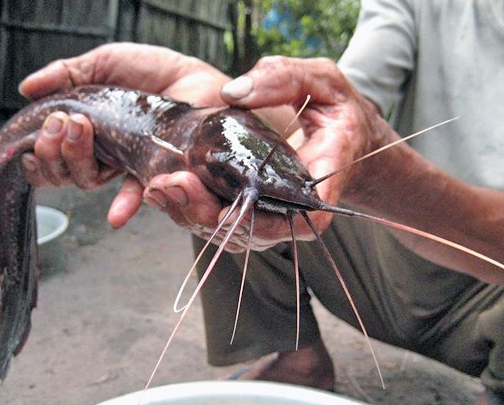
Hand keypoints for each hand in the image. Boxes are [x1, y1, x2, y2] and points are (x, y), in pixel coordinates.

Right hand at [19, 42, 230, 227]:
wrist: (193, 75)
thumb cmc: (150, 71)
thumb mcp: (103, 63)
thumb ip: (67, 74)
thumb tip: (26, 88)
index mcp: (84, 130)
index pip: (50, 153)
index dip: (37, 151)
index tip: (37, 130)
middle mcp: (100, 152)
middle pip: (63, 171)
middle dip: (52, 149)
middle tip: (62, 120)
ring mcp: (123, 163)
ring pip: (88, 180)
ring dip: (75, 159)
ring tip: (81, 128)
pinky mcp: (151, 170)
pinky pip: (136, 195)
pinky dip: (124, 205)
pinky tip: (115, 216)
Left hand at [143, 56, 388, 251]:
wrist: (344, 135)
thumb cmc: (335, 105)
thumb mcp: (321, 79)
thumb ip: (283, 79)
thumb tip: (232, 94)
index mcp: (325, 173)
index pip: (308, 213)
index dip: (270, 222)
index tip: (227, 210)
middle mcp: (300, 205)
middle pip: (258, 231)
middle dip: (210, 215)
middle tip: (173, 186)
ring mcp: (277, 213)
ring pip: (235, 233)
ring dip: (193, 215)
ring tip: (159, 188)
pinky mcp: (258, 211)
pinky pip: (224, 222)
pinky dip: (191, 210)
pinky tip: (161, 190)